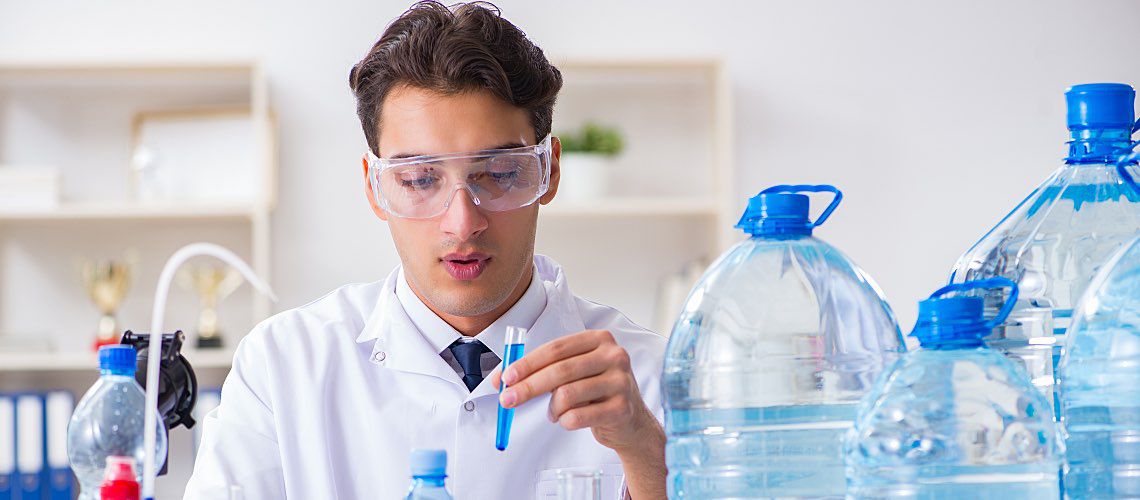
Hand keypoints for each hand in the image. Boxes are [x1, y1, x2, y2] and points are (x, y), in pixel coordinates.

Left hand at [490, 329, 658, 451]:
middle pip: (560, 370)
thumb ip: (543, 370)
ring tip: (553, 413)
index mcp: (599, 339)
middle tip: (507, 399)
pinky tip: (568, 420)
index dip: (528, 363)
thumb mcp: (574, 373)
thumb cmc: (596, 393)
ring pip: (567, 395)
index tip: (506, 377)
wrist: (630, 422)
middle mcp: (614, 356)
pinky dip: (565, 421)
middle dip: (528, 386)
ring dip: (552, 408)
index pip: (556, 348)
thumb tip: (501, 379)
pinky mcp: (622, 408)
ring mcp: (621, 381)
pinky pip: (578, 416)